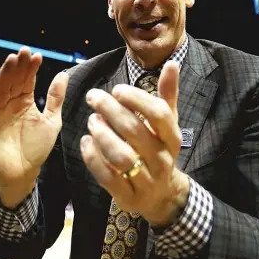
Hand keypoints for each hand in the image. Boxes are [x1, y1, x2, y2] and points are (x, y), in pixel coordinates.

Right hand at [0, 47, 68, 204]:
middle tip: (23, 51)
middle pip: (12, 81)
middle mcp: (9, 105)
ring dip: (4, 75)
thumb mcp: (52, 120)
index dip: (31, 68)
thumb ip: (56, 98)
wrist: (25, 174)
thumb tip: (64, 74)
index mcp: (24, 102)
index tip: (37, 55)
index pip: (26, 81)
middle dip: (17, 66)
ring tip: (11, 60)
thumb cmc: (37, 148)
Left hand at [80, 61, 189, 226]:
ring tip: (91, 120)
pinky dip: (93, 158)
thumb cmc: (161, 149)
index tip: (117, 89)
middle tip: (93, 96)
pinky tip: (85, 141)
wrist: (163, 194)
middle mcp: (162, 159)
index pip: (159, 114)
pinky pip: (108, 178)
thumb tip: (172, 63)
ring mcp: (146, 180)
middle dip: (111, 111)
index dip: (138, 100)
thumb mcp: (168, 123)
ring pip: (121, 156)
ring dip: (102, 135)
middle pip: (135, 132)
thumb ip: (168, 94)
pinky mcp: (128, 196)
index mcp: (172, 137)